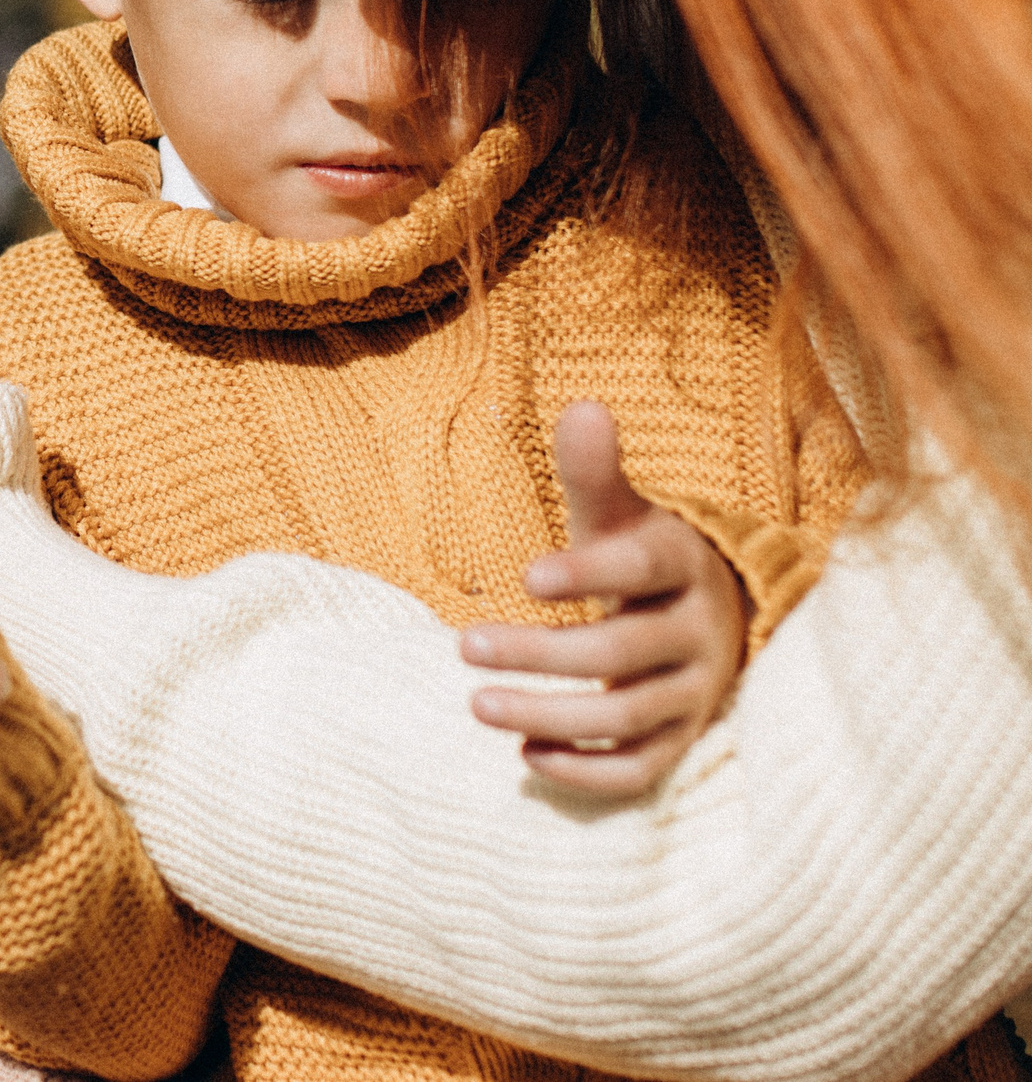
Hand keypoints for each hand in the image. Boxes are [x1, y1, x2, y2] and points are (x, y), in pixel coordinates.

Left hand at [460, 402, 748, 797]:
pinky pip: (641, 770)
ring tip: (475, 702)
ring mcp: (694, 694)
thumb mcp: (621, 514)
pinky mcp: (683, 741)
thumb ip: (594, 470)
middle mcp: (698, 634)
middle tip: (463, 644)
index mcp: (681, 566)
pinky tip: (525, 754)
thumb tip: (582, 406)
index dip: (587, 573)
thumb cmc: (645, 559)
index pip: (639, 570)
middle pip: (620, 651)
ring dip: (550, 714)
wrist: (715, 616)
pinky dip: (586, 772)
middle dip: (541, 653)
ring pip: (626, 717)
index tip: (523, 576)